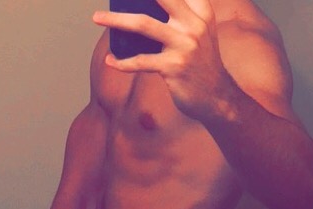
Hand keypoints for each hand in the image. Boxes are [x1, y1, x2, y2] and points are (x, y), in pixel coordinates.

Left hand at [92, 0, 233, 121]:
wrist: (216, 96)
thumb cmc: (200, 62)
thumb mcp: (200, 32)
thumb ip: (184, 14)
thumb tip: (142, 8)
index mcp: (201, 12)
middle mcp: (194, 25)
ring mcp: (184, 45)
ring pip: (143, 25)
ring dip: (115, 20)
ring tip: (96, 18)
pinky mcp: (173, 67)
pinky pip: (140, 61)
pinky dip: (122, 62)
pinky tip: (111, 61)